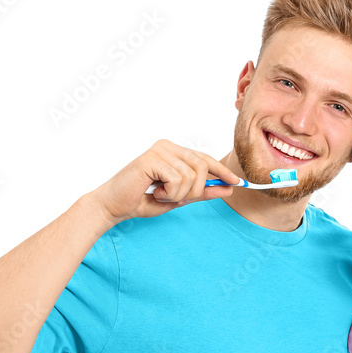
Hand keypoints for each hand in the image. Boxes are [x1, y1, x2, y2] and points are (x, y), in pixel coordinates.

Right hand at [89, 139, 240, 224]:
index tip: (237, 183)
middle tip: (174, 199)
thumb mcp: (179, 198)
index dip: (222, 171)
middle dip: (196, 190)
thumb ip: (202, 192)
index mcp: (174, 151)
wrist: (114, 206)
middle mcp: (168, 146)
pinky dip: (170, 194)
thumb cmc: (142, 200)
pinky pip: (178, 180)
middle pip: (203, 167)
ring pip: (192, 176)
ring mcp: (160, 150)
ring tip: (161, 195)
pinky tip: (155, 193)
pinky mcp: (152, 158)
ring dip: (179, 195)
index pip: (205, 159)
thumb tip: (228, 188)